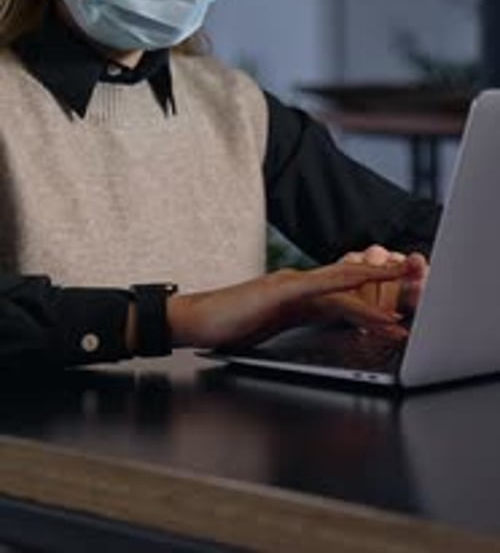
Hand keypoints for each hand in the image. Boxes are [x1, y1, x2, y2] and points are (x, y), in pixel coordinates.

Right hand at [166, 258, 421, 349]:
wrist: (193, 320)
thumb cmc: (226, 329)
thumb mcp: (269, 334)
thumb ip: (295, 335)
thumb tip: (319, 352)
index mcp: (298, 300)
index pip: (344, 300)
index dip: (373, 304)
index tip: (399, 313)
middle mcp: (299, 286)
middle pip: (350, 287)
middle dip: (384, 291)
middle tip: (416, 293)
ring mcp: (290, 285)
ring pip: (342, 283)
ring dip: (375, 288)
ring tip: (404, 292)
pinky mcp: (280, 289)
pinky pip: (320, 284)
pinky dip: (345, 282)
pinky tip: (364, 282)